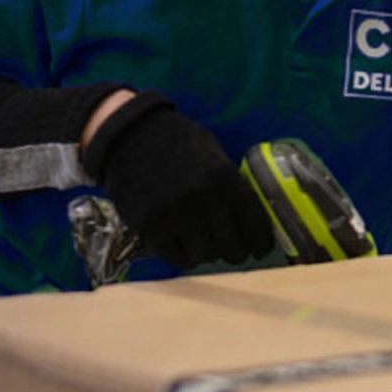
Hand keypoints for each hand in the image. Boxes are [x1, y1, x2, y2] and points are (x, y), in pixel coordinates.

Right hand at [81, 91, 274, 268]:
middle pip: (233, 250)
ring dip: (205, 252)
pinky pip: (176, 258)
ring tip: (200, 240)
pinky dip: (181, 254)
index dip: (260, 244)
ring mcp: (177, 214)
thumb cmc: (179, 145)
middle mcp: (205, 199)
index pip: (257, 229)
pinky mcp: (151, 226)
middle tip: (226, 246)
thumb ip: (235, 189)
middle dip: (233, 251)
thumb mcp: (216, 157)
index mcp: (228, 180)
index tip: (257, 248)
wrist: (131, 134)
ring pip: (205, 257)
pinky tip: (180, 241)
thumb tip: (258, 223)